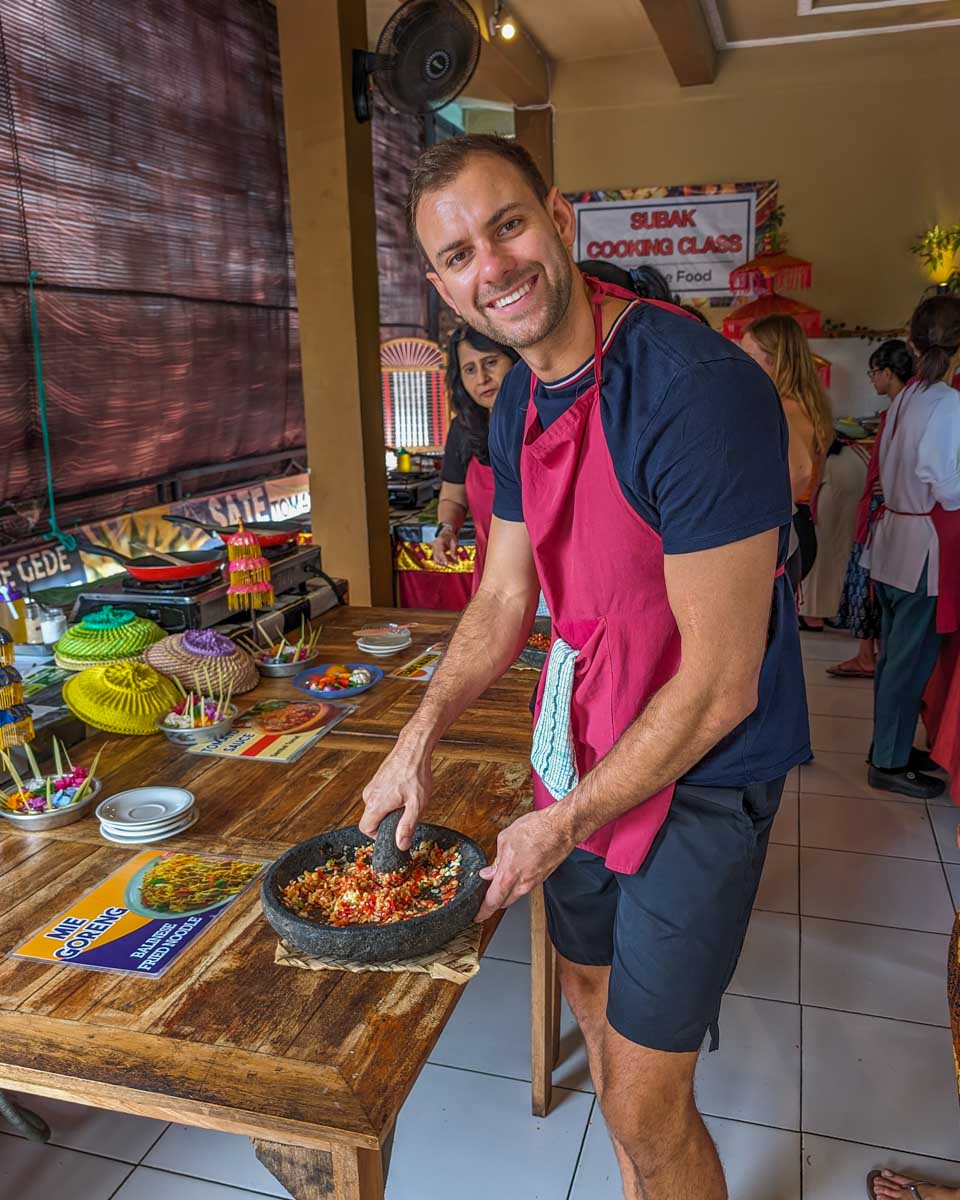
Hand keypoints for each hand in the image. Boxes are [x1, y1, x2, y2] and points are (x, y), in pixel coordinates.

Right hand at [359, 738, 432, 850]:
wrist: (414, 748)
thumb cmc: (416, 773)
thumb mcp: (416, 805)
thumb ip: (407, 826)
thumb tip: (401, 845)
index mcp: (376, 804)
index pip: (366, 829)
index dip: (378, 835)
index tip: (393, 832)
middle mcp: (369, 795)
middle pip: (372, 819)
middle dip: (387, 821)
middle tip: (405, 813)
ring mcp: (372, 786)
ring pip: (376, 807)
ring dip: (390, 809)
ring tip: (407, 799)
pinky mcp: (377, 779)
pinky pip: (379, 797)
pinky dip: (390, 799)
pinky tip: (404, 791)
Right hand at [431, 526, 458, 565]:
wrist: (446, 533)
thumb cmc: (450, 536)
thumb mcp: (454, 542)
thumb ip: (454, 551)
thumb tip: (455, 559)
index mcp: (439, 542)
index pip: (440, 552)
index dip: (443, 559)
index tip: (447, 564)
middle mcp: (434, 546)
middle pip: (437, 558)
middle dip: (445, 562)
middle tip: (454, 562)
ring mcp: (433, 550)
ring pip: (437, 560)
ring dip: (445, 562)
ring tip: (453, 561)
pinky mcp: (435, 552)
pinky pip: (438, 559)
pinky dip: (444, 560)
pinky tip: (450, 559)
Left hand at [474, 808, 573, 922]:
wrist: (561, 828)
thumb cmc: (536, 829)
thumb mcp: (505, 839)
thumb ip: (495, 860)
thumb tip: (488, 872)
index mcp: (509, 875)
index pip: (492, 901)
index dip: (483, 911)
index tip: (477, 916)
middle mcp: (522, 884)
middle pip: (504, 902)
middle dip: (494, 901)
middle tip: (485, 895)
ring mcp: (534, 882)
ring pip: (515, 895)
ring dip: (506, 892)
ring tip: (499, 881)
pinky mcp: (543, 878)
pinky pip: (525, 887)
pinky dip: (517, 884)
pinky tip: (515, 872)